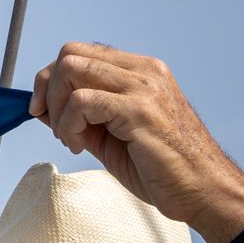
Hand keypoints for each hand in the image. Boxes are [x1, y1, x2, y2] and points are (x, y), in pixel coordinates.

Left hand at [29, 43, 243, 242]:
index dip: (51, 78)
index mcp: (140, 71)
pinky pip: (82, 101)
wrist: (203, 191)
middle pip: (70, 54)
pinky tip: (79, 145)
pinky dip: (68, 124)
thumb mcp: (109, 135)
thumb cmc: (160, 167)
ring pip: (73, 70)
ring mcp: (144, 87)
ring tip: (70, 139)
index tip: (42, 110)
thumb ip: (79, 116)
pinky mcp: (141, 110)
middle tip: (55, 126)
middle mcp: (144, 71)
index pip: (79, 52)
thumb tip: (40, 107)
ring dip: (57, 109)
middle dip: (47, 90)